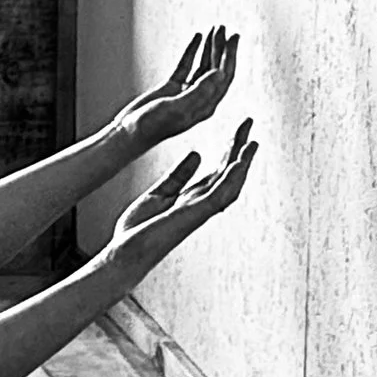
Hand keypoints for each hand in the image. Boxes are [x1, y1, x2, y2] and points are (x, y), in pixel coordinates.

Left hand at [104, 119, 256, 267]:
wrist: (124, 252)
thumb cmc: (139, 229)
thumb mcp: (159, 193)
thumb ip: (179, 176)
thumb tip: (197, 154)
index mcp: (192, 198)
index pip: (218, 170)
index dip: (230, 149)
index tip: (240, 130)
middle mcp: (200, 204)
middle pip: (227, 173)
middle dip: (239, 150)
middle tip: (248, 124)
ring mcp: (198, 211)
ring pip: (229, 185)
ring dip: (242, 164)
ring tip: (251, 142)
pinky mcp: (192, 216)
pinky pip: (217, 197)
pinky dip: (230, 180)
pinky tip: (238, 164)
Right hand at [117, 25, 237, 151]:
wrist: (129, 132)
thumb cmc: (152, 125)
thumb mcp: (177, 108)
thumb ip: (199, 92)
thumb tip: (220, 73)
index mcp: (205, 105)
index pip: (223, 77)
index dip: (229, 56)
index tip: (233, 37)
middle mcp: (200, 99)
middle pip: (216, 69)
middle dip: (221, 48)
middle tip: (223, 28)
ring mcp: (186, 92)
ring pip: (203, 65)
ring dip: (210, 47)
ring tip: (214, 29)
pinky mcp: (172, 88)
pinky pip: (187, 66)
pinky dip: (192, 51)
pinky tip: (197, 38)